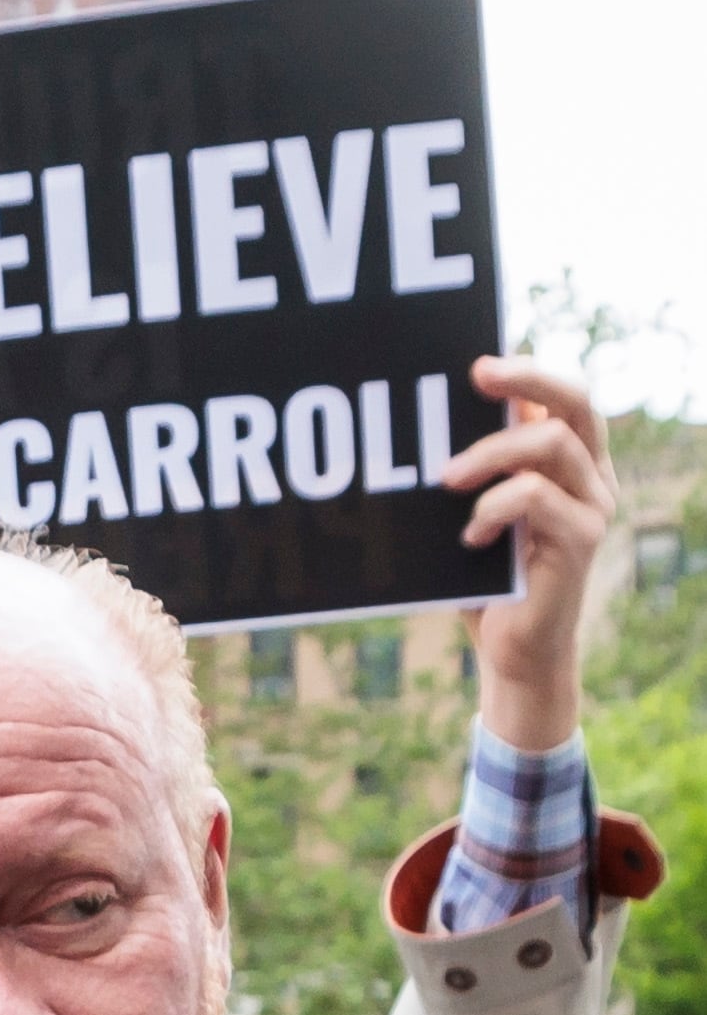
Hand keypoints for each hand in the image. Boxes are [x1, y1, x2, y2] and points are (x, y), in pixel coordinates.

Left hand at [443, 356, 616, 752]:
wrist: (513, 651)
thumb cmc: (486, 579)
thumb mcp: (473, 516)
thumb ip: (471, 474)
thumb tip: (421, 429)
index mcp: (570, 461)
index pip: (563, 397)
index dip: (529, 373)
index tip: (476, 363)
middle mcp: (592, 475)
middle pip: (576, 402)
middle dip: (528, 378)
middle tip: (477, 374)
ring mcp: (593, 506)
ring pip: (552, 444)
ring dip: (490, 451)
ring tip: (446, 479)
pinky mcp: (582, 540)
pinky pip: (538, 497)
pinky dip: (494, 507)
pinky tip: (469, 535)